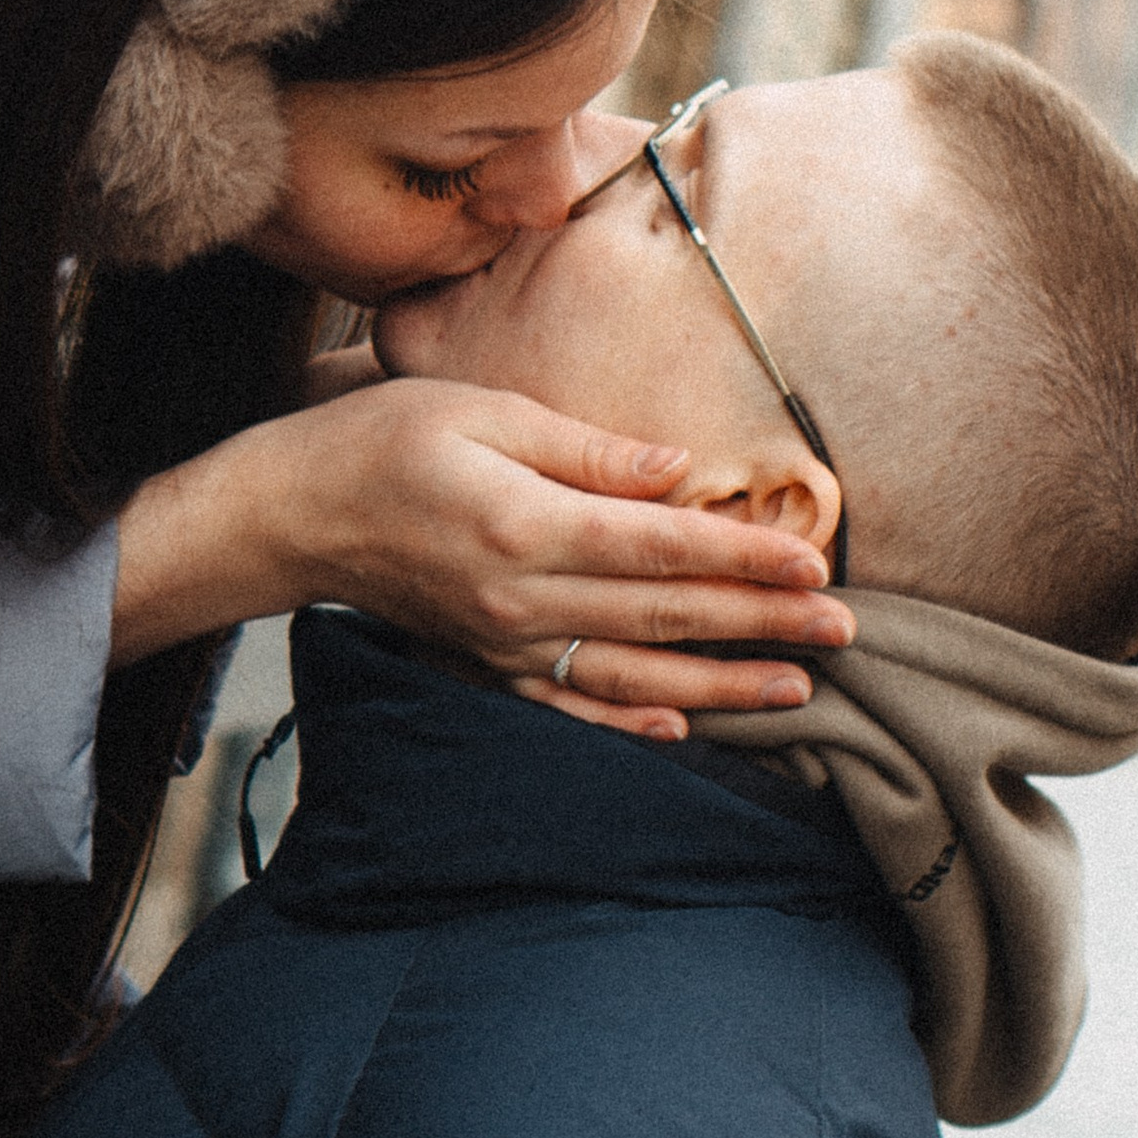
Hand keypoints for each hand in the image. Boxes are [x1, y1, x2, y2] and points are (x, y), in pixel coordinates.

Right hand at [109, 380, 851, 740]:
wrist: (293, 514)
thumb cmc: (385, 441)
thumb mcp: (485, 410)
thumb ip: (588, 449)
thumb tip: (679, 472)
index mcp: (527, 525)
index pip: (662, 547)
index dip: (743, 556)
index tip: (814, 561)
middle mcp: (522, 598)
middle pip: (664, 614)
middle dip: (761, 623)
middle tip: (843, 628)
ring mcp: (503, 643)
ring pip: (633, 672)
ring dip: (720, 684)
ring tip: (796, 688)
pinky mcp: (485, 664)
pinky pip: (568, 704)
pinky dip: (628, 720)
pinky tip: (680, 726)